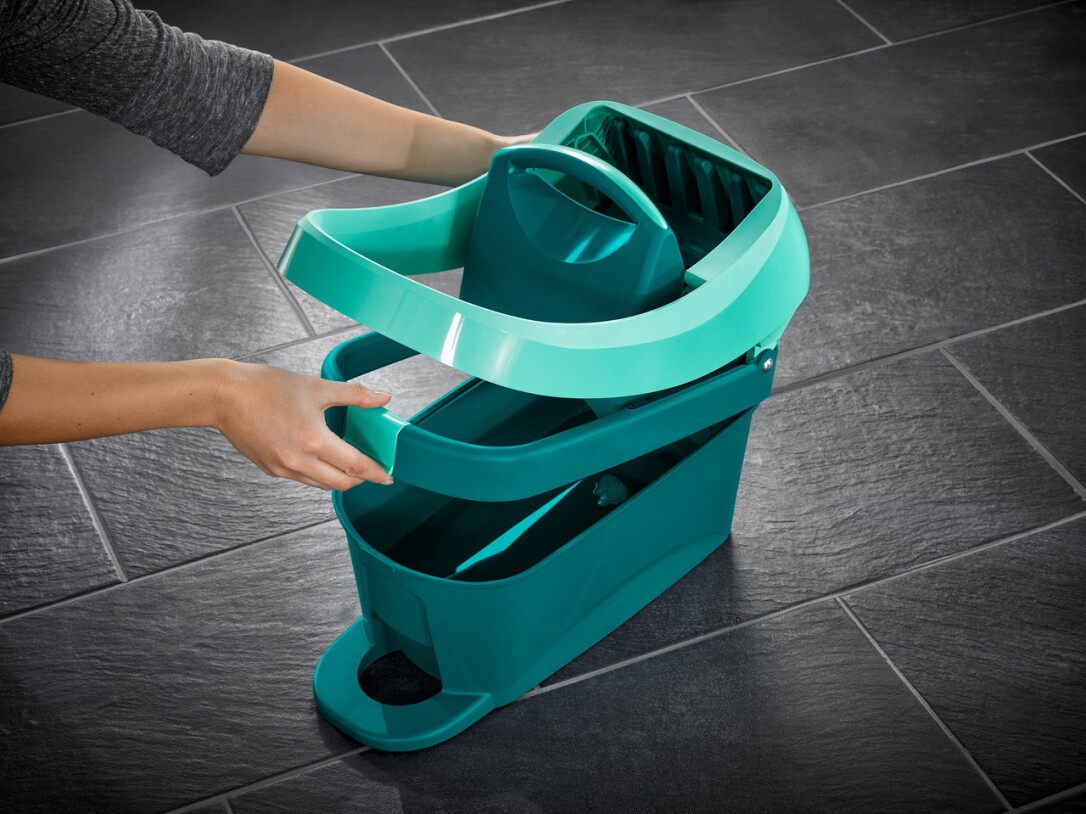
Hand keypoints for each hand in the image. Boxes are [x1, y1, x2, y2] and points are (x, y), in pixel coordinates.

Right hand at [213, 360, 392, 490]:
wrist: (224, 396)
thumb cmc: (266, 387)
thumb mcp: (316, 387)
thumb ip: (354, 394)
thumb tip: (383, 397)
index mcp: (313, 440)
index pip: (355, 466)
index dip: (376, 473)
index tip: (388, 477)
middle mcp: (298, 461)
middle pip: (341, 483)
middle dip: (360, 479)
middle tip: (370, 468)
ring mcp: (282, 468)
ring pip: (321, 484)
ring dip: (338, 477)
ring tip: (346, 461)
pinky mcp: (270, 469)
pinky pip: (302, 478)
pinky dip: (316, 472)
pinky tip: (318, 455)